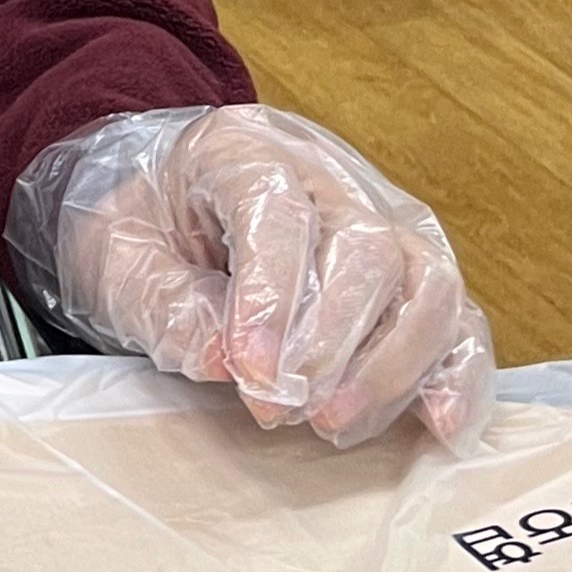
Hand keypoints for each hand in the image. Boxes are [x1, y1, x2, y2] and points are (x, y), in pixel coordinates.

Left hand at [3, 104, 494, 450]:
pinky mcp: (412, 271)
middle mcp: (328, 173)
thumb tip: (223, 362)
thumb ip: (163, 302)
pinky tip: (439, 425)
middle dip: (330, 344)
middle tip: (282, 409)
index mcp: (242, 147)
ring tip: (333, 423)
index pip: (277, 214)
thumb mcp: (114, 256)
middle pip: (367, 249)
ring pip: (427, 282)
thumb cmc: (136, 227)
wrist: (153, 206)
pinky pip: (457, 318)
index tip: (249, 373)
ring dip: (391, 366)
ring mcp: (383, 217)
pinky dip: (457, 373)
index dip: (270, 300)